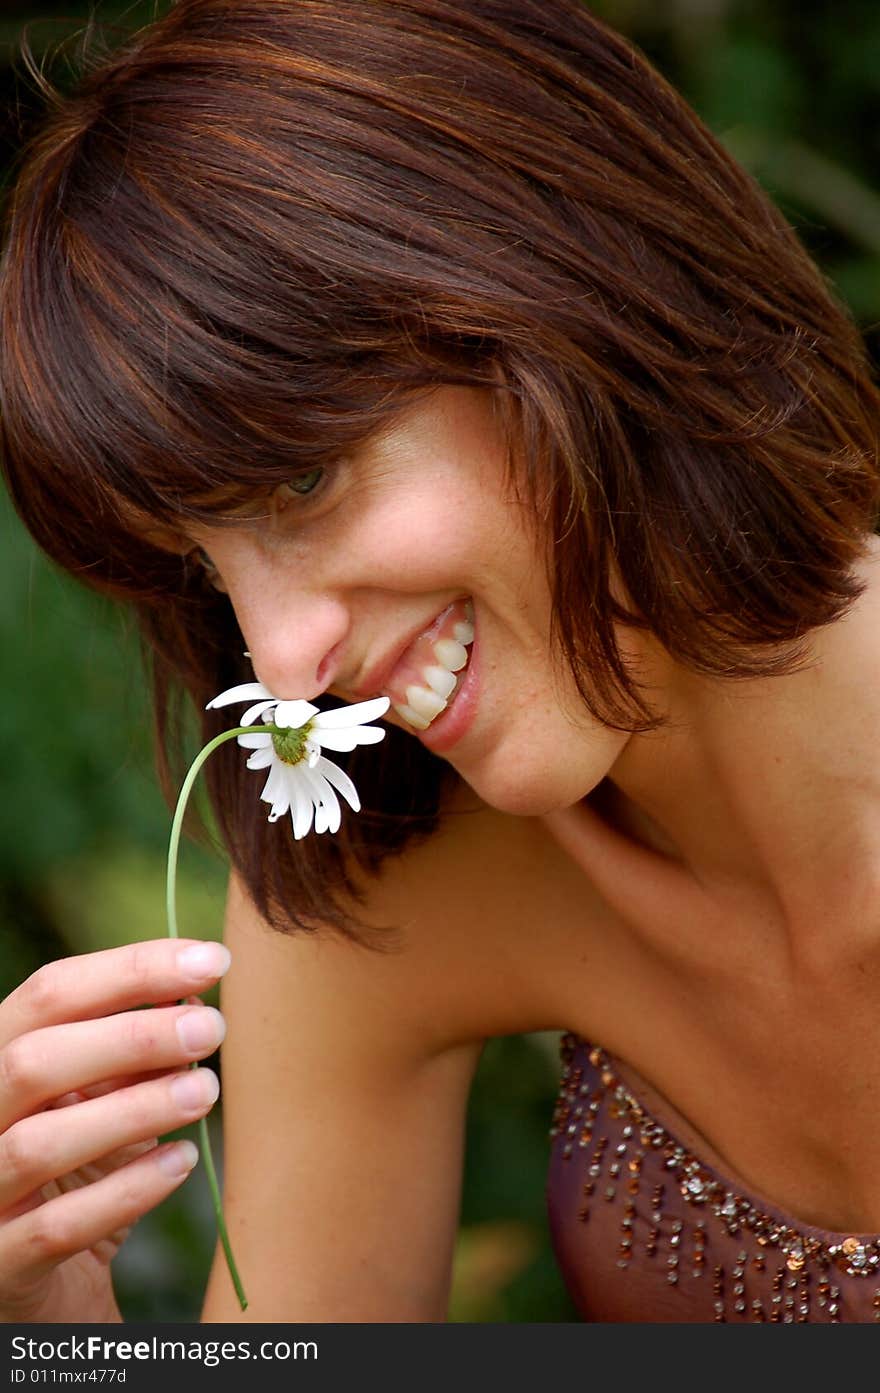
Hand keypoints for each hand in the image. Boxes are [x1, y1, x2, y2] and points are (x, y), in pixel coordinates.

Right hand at [0, 938, 229, 1322]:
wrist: (46, 1281)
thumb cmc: (79, 1167)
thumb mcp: (103, 1098)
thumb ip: (135, 1054)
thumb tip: (195, 1006)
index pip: (51, 993)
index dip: (132, 969)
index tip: (211, 961)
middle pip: (34, 1061)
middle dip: (132, 1037)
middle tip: (213, 1030)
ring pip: (39, 1143)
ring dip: (133, 1111)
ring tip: (205, 1092)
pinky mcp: (0, 1263)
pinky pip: (57, 1226)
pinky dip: (126, 1191)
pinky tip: (181, 1162)